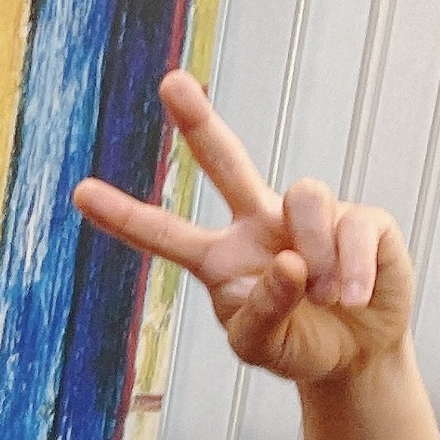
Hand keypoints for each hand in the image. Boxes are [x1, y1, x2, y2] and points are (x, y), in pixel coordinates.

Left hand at [73, 70, 412, 387]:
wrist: (355, 356)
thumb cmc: (296, 346)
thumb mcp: (260, 346)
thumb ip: (260, 311)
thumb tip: (286, 262)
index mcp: (220, 258)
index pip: (164, 234)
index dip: (125, 216)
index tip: (80, 193)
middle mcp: (259, 224)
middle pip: (226, 162)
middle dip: (199, 123)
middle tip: (171, 83)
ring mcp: (309, 216)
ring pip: (304, 196)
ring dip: (317, 254)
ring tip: (328, 298)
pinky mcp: (359, 218)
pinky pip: (352, 224)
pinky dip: (352, 267)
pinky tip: (353, 296)